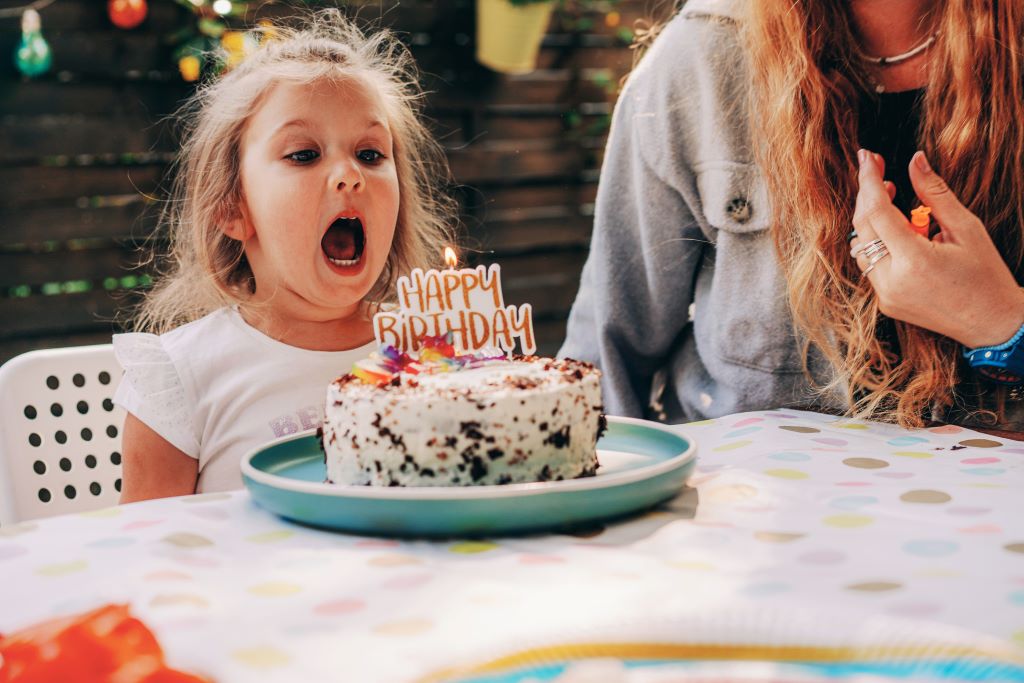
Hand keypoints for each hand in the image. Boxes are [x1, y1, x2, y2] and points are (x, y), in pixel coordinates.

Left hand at [850, 148, 1023, 347]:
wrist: (993, 323)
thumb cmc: (986, 275)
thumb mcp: (966, 229)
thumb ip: (935, 194)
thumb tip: (915, 160)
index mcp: (914, 261)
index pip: (876, 212)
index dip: (868, 181)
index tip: (867, 157)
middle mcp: (892, 281)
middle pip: (862, 227)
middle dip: (866, 195)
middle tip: (879, 171)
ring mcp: (885, 295)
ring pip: (860, 246)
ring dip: (870, 220)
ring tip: (893, 199)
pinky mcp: (885, 303)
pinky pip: (869, 265)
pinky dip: (878, 243)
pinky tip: (899, 230)